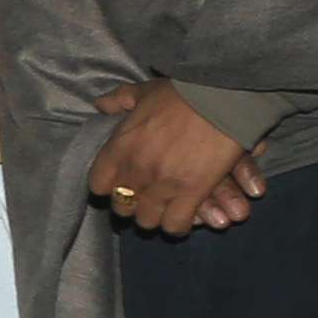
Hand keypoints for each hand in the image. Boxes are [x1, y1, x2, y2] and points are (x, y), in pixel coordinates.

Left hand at [84, 83, 263, 237]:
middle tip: (143, 200)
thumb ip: (120, 99)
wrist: (219, 101)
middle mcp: (136, 170)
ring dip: (154, 217)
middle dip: (131, 205)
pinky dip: (177, 225)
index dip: (108, 186)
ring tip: (162, 211)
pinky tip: (182, 219)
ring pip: (147, 220)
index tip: (118, 184)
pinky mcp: (190, 195)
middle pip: (122, 206)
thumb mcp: (144, 91)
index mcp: (120, 147)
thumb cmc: (183, 93)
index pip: (98, 184)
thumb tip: (101, 105)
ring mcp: (162, 185)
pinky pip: (175, 224)